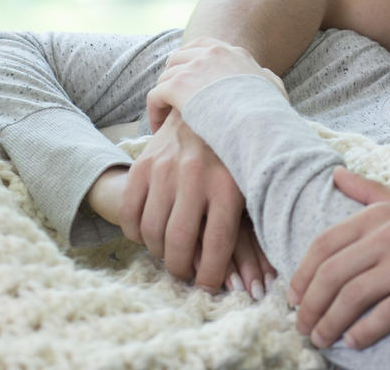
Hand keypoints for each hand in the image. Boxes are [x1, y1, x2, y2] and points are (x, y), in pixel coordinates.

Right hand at [115, 109, 255, 292]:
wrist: (210, 102)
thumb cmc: (236, 153)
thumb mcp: (252, 180)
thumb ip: (253, 222)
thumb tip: (259, 279)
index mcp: (229, 184)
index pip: (218, 244)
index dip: (211, 275)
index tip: (207, 286)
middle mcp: (196, 176)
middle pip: (180, 243)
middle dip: (181, 269)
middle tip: (185, 274)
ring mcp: (166, 168)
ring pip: (152, 231)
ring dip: (158, 253)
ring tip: (168, 255)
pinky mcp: (144, 163)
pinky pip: (130, 212)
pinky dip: (135, 233)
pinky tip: (147, 235)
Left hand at [146, 38, 285, 130]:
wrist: (257, 121)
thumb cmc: (268, 111)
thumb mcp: (274, 88)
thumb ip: (267, 78)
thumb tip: (264, 76)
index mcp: (231, 52)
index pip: (202, 45)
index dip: (190, 60)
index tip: (188, 77)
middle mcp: (210, 53)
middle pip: (179, 57)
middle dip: (173, 76)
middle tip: (172, 97)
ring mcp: (192, 68)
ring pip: (165, 77)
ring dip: (163, 95)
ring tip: (164, 115)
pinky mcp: (177, 86)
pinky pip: (155, 95)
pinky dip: (154, 111)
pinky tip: (157, 126)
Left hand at [288, 168, 389, 349]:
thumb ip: (368, 190)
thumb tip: (335, 173)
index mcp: (380, 214)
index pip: (324, 244)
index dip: (302, 274)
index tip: (294, 297)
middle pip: (331, 273)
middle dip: (309, 304)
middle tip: (302, 326)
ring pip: (351, 296)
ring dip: (330, 323)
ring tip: (322, 338)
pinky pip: (384, 314)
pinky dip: (362, 332)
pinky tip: (355, 342)